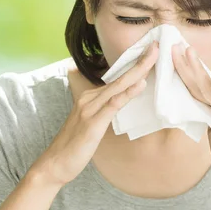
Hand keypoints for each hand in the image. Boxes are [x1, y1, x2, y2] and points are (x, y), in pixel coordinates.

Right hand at [32, 40, 159, 186]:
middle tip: (156, 46)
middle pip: (120, 77)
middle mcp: (90, 98)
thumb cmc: (75, 145)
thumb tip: (122, 103)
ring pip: (118, 86)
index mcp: (91, 97)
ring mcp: (90, 109)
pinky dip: (128, 93)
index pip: (118, 78)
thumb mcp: (92, 123)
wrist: (54, 164)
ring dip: (137, 71)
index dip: (135, 65)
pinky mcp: (92, 123)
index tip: (150, 52)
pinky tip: (140, 85)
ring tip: (152, 57)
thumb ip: (105, 111)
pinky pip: (113, 105)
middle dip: (140, 61)